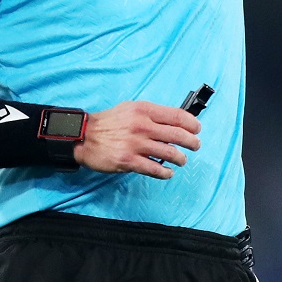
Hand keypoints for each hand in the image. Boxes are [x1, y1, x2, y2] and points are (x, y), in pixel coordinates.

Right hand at [74, 101, 201, 179]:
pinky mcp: (129, 161)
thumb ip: (151, 114)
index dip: (191, 123)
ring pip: (169, 153)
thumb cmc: (108, 122)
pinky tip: (168, 173)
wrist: (84, 135)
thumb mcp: (130, 108)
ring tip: (181, 160)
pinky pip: (154, 169)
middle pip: (178, 135)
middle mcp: (142, 126)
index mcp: (144, 110)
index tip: (197, 129)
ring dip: (180, 159)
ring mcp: (136, 144)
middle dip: (192, 142)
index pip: (176, 115)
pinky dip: (165, 172)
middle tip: (195, 145)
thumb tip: (173, 121)